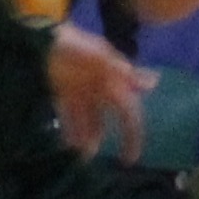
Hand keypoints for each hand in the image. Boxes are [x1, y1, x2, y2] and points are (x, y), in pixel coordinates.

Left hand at [47, 23, 151, 157]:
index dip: (133, 135)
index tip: (130, 159)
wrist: (44, 36)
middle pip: (105, 122)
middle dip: (102, 140)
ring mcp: (80, 93)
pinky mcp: (62, 93)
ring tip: (79, 157)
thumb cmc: (76, 45)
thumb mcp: (102, 56)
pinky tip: (66, 146)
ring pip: (86, 122)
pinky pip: (67, 116)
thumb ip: (124, 71)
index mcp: (114, 82)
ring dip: (84, 138)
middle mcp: (99, 90)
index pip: (129, 113)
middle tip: (95, 161)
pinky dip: (68, 130)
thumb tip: (155, 82)